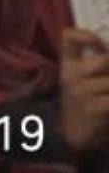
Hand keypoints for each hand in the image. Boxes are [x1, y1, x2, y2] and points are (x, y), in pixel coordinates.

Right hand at [61, 27, 108, 151]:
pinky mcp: (94, 107)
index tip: (102, 46)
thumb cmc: (82, 105)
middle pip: (105, 60)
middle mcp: (71, 76)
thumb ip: (93, 67)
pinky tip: (107, 109)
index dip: (87, 36)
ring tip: (105, 98)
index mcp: (67, 67)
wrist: (74, 136)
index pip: (69, 38)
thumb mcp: (80, 82)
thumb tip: (107, 54)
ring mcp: (82, 91)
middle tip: (105, 84)